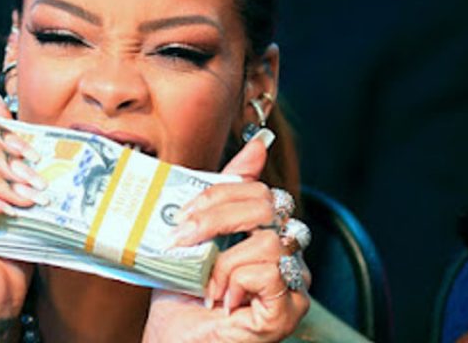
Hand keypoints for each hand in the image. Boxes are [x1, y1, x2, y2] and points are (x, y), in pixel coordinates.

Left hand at [143, 134, 309, 341]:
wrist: (173, 340)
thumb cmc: (182, 293)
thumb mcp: (195, 234)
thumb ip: (222, 192)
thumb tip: (257, 144)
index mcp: (267, 228)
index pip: (258, 188)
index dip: (218, 194)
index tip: (182, 214)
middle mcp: (288, 251)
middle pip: (270, 205)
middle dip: (216, 218)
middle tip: (181, 239)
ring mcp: (295, 281)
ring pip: (271, 241)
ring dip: (223, 262)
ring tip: (205, 284)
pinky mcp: (291, 310)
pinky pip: (273, 273)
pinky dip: (237, 282)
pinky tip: (222, 300)